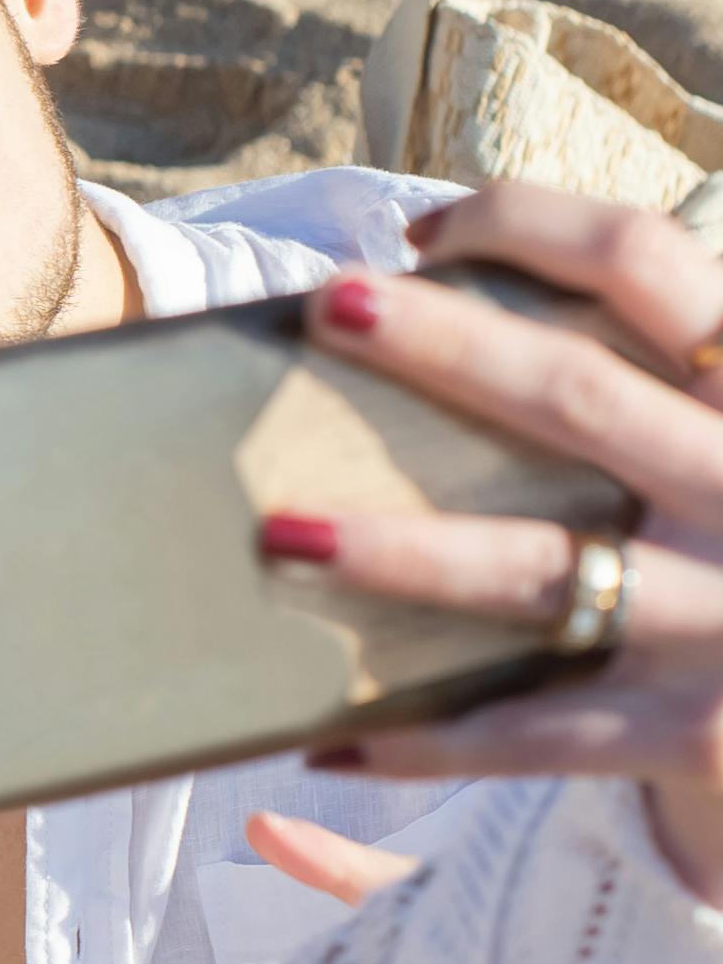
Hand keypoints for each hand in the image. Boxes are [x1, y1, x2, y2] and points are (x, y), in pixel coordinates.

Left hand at [258, 189, 722, 906]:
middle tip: (323, 307)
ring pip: (539, 567)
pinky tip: (332, 739)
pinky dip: (432, 738)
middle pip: (579, 394)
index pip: (649, 261)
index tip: (421, 237)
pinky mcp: (700, 732)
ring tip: (283, 534)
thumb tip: (454, 319)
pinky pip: (538, 732)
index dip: (533, 225)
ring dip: (399, 553)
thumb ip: (654, 389)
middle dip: (441, 347)